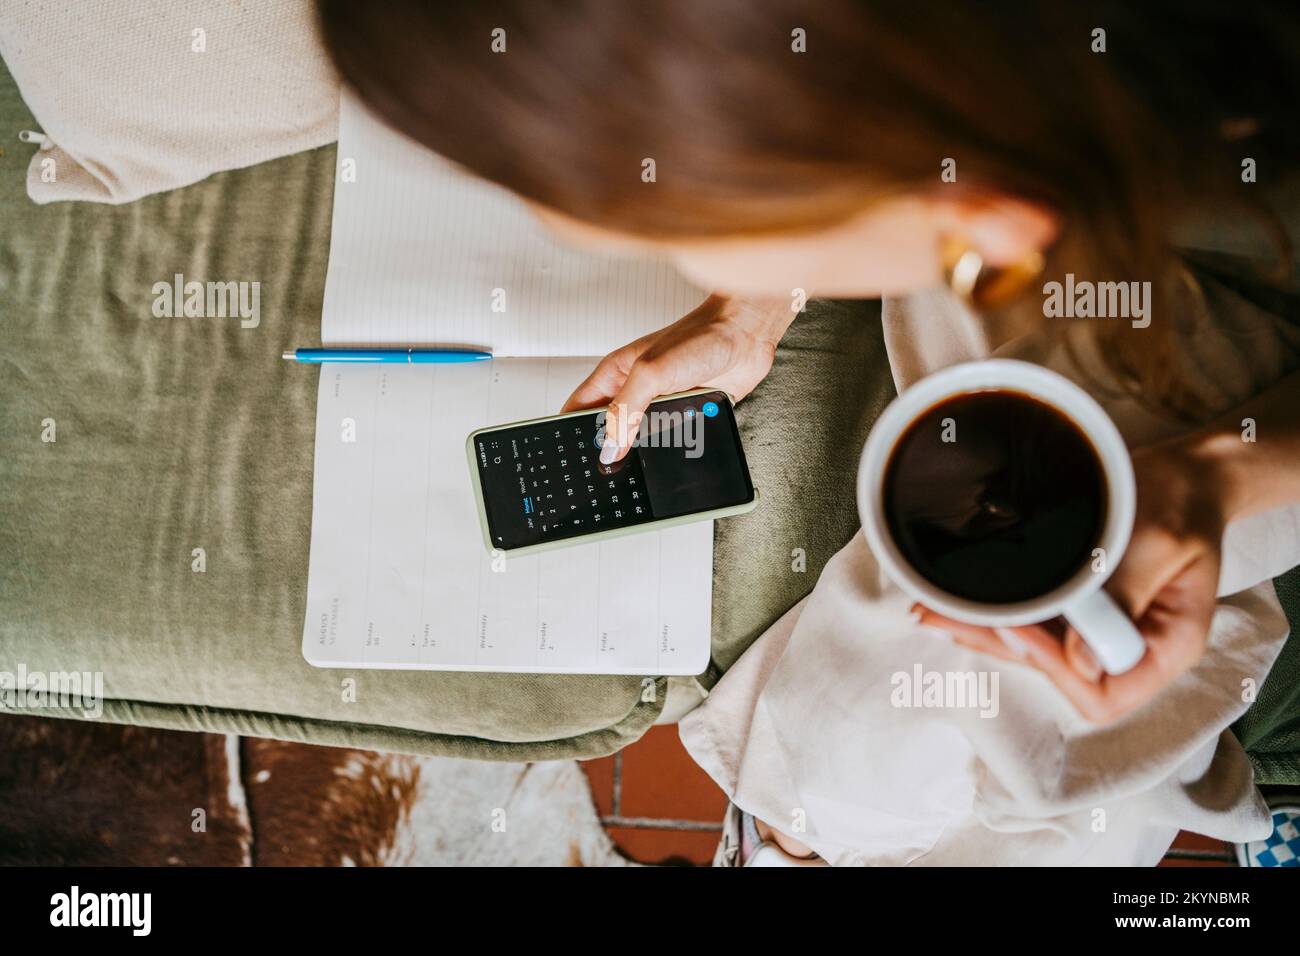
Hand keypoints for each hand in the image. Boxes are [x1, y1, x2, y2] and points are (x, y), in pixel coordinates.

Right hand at [563, 293, 794, 462]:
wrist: (747, 335)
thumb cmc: (700, 337)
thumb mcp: (650, 373)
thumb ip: (625, 410)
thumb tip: (609, 446)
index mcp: (615, 374)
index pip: (579, 408)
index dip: (569, 431)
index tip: (568, 455)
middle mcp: (636, 390)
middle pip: (609, 429)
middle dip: (608, 449)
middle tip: (606, 471)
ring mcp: (662, 404)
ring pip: (642, 439)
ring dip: (644, 451)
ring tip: (641, 466)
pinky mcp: (688, 413)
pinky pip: (673, 440)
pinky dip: (673, 448)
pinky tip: (673, 454)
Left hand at [916, 436, 1226, 723]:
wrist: (1184, 474)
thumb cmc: (1180, 502)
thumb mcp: (1159, 541)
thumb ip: (1124, 596)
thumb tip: (1081, 662)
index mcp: (1167, 648)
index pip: (1103, 692)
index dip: (1053, 666)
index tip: (1017, 626)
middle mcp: (1130, 650)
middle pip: (1056, 674)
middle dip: (998, 646)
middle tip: (939, 619)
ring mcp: (1099, 632)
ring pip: (1036, 650)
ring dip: (985, 631)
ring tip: (932, 611)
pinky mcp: (1078, 610)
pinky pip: (1035, 622)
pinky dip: (998, 612)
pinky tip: (958, 602)